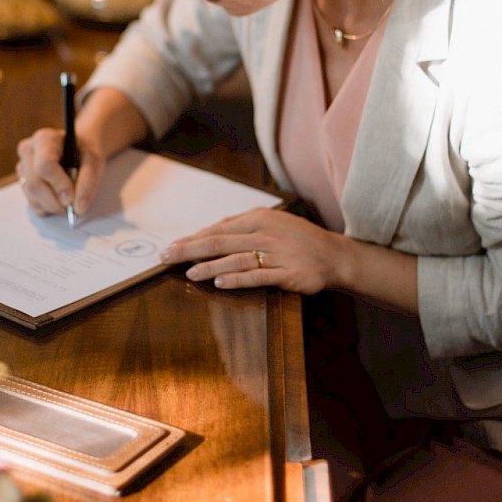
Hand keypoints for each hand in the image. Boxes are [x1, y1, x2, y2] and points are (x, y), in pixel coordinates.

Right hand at [15, 127, 105, 219]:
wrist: (77, 151)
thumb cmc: (84, 153)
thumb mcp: (94, 161)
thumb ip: (88, 181)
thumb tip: (79, 207)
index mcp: (44, 139)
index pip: (44, 165)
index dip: (58, 184)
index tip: (71, 197)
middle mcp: (28, 151)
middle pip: (35, 183)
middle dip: (55, 200)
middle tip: (72, 205)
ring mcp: (22, 167)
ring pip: (32, 196)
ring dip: (53, 206)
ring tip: (69, 199)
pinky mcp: (23, 182)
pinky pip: (32, 204)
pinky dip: (48, 208)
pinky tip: (59, 199)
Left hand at [161, 208, 345, 294]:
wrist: (334, 255)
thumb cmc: (298, 239)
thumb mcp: (271, 222)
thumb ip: (242, 224)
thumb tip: (212, 228)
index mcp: (258, 219)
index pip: (217, 229)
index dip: (191, 239)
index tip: (170, 247)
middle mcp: (265, 234)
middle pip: (219, 242)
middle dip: (189, 250)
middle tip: (166, 258)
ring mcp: (276, 254)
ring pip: (235, 259)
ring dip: (209, 267)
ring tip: (189, 273)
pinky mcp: (287, 273)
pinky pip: (258, 275)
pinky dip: (237, 279)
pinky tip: (220, 283)